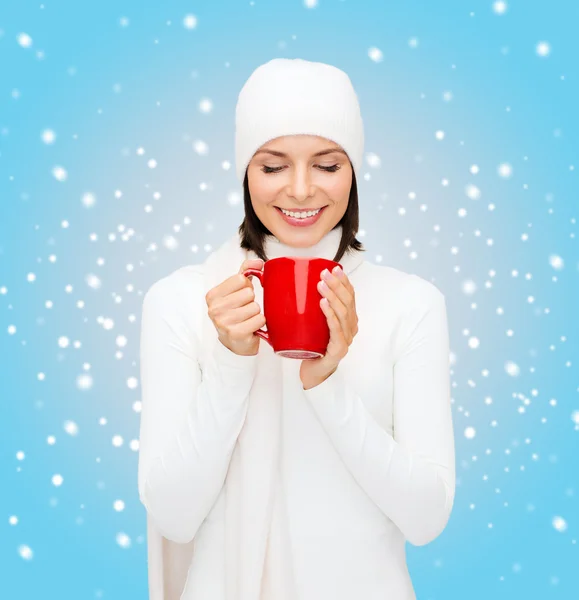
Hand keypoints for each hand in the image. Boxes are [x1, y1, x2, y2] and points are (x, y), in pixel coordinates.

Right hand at [205, 258, 265, 355]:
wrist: (235, 342)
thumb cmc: (236, 313)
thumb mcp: (236, 291)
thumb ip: (245, 272)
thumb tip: (258, 262)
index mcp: (213, 295)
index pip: (241, 279)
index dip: (246, 287)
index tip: (240, 297)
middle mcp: (215, 309)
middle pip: (249, 293)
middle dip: (251, 301)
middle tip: (245, 311)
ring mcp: (224, 322)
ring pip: (255, 307)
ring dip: (256, 313)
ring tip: (248, 320)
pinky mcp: (236, 334)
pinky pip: (260, 319)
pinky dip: (260, 323)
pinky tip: (251, 327)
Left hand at [300, 265, 358, 389]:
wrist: (312, 372)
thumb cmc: (312, 345)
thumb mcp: (313, 322)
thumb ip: (310, 306)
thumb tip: (291, 285)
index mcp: (348, 319)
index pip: (350, 296)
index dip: (344, 281)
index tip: (334, 268)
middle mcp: (351, 328)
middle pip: (348, 302)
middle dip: (337, 285)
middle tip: (324, 273)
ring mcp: (346, 339)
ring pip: (343, 314)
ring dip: (333, 296)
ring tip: (321, 284)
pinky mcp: (339, 350)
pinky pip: (336, 330)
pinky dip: (330, 315)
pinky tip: (323, 304)